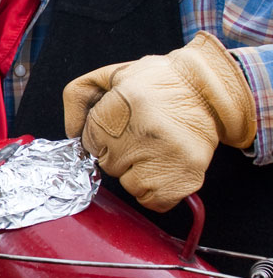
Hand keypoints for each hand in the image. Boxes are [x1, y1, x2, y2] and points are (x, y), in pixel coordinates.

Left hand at [62, 31, 255, 210]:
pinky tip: (164, 168)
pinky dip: (156, 191)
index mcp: (124, 103)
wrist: (208, 91)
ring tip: (154, 150)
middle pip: (108, 165)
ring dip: (137, 173)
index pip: (89, 142)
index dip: (102, 136)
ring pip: (129, 185)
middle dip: (119, 153)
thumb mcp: (110, 76)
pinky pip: (153, 201)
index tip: (121, 126)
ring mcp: (167, 156)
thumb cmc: (155, 84)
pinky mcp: (185, 176)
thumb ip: (77, 97)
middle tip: (140, 136)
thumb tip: (70, 133)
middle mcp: (145, 131)